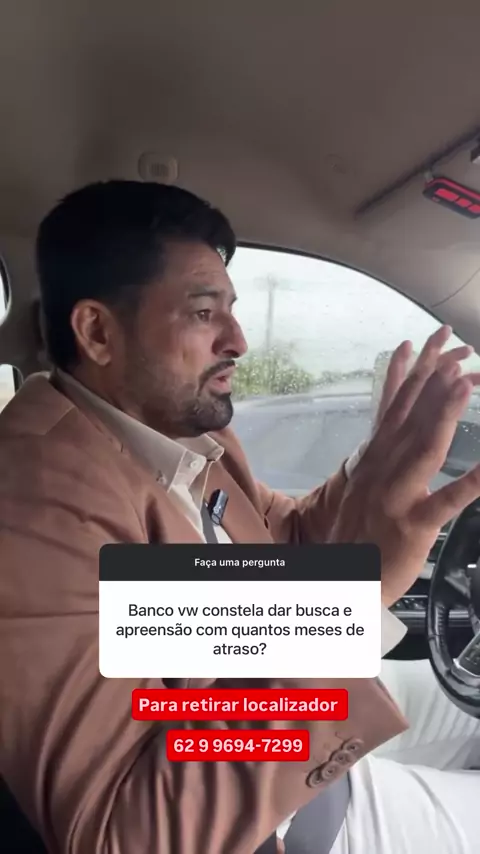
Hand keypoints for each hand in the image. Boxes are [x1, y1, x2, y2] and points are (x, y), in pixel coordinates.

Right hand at [330, 326, 479, 605]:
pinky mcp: (412, 525)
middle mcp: (382, 469)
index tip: (425, 340)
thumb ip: (377, 452)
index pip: (394, 405)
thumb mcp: (359, 483)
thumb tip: (384, 426)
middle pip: (410, 414)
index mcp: (372, 459)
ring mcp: (396, 496)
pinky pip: (445, 502)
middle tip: (453, 340)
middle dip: (432, 374)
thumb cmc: (354, 535)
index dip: (411, 370)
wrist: (337, 581)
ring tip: (466, 382)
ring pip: (424, 447)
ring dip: (445, 413)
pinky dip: (469, 485)